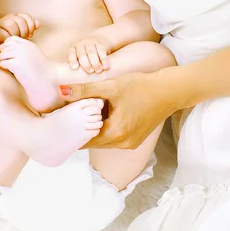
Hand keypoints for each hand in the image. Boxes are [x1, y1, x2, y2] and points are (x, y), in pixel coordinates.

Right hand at [0, 13, 39, 41]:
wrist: (4, 49)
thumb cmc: (16, 41)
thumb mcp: (25, 33)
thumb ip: (31, 28)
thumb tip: (38, 24)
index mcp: (17, 17)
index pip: (26, 16)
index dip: (30, 25)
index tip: (30, 35)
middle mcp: (8, 18)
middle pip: (20, 20)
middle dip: (24, 31)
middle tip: (24, 38)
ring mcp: (1, 24)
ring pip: (11, 25)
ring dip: (16, 34)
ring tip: (17, 40)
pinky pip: (4, 33)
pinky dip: (9, 38)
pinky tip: (10, 42)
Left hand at [58, 72, 175, 148]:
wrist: (169, 90)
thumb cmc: (141, 86)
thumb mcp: (110, 86)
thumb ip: (84, 90)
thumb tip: (60, 91)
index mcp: (115, 134)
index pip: (84, 139)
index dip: (72, 128)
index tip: (61, 119)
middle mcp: (122, 144)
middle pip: (93, 140)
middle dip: (82, 128)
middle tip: (69, 114)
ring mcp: (130, 143)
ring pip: (103, 139)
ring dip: (94, 128)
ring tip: (83, 113)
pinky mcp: (135, 139)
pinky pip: (114, 137)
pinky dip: (106, 128)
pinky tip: (103, 114)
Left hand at [67, 36, 110, 73]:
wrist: (94, 48)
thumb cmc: (83, 60)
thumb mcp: (77, 61)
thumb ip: (75, 68)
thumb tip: (73, 77)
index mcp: (73, 49)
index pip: (71, 54)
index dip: (72, 60)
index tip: (75, 67)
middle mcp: (80, 44)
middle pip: (82, 55)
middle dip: (86, 64)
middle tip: (91, 71)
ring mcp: (90, 43)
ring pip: (92, 53)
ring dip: (96, 63)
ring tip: (99, 70)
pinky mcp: (99, 43)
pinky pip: (101, 51)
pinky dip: (104, 59)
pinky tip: (106, 66)